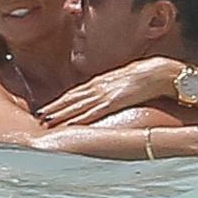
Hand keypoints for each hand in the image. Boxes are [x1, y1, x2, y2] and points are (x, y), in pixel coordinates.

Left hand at [37, 57, 175, 125]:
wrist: (159, 72)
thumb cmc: (147, 75)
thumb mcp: (124, 81)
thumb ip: (112, 88)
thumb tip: (105, 97)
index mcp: (101, 81)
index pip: (75, 92)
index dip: (60, 101)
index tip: (48, 107)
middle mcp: (99, 86)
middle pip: (71, 98)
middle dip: (54, 107)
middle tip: (39, 116)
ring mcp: (105, 94)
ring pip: (77, 105)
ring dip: (60, 114)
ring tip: (46, 121)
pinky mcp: (113, 102)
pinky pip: (92, 112)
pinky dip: (78, 119)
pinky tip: (68, 124)